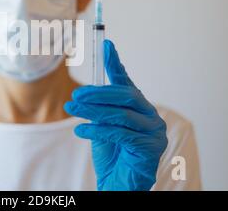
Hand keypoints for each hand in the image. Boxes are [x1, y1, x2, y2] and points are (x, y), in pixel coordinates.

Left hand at [64, 40, 167, 190]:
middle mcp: (150, 116)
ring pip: (122, 114)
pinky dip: (98, 130)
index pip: (126, 82)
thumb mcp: (101, 127)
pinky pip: (121, 134)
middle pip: (125, 95)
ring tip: (73, 109)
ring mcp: (154, 132)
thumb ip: (99, 110)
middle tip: (75, 95)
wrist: (118, 183)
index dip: (116, 63)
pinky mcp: (150, 148)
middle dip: (98, 93)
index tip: (107, 45)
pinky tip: (80, 130)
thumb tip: (84, 93)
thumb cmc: (111, 154)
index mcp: (138, 108)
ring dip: (94, 111)